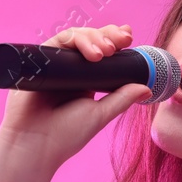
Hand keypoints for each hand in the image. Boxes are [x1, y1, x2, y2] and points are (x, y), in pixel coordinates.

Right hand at [0, 23, 153, 181]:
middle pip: (88, 39)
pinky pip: (55, 43)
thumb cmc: (65, 136)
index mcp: (84, 80)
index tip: (128, 37)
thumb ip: (121, 99)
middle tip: (121, 42)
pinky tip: (87, 52)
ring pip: (73, 37)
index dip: (114, 40)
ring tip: (105, 52)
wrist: (34, 147)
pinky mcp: (37, 63)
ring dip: (92, 37)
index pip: (101, 52)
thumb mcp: (99, 115)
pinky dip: (72, 40)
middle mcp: (68, 69)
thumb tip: (147, 88)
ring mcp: (52, 65)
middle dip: (107, 34)